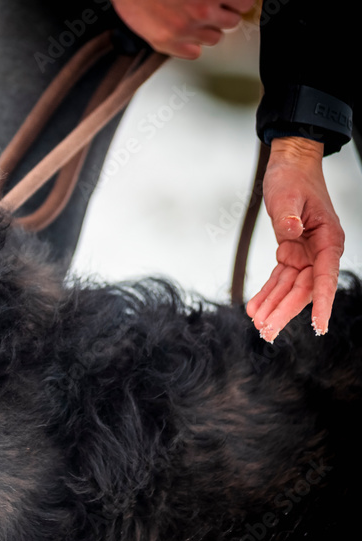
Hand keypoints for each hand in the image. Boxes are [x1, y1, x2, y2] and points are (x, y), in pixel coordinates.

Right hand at [111, 0, 254, 58]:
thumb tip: (226, 1)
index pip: (245, 3)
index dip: (237, 2)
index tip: (232, 2)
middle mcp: (200, 10)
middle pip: (232, 22)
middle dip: (224, 14)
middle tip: (211, 9)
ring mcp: (184, 29)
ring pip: (214, 39)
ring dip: (208, 30)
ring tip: (193, 19)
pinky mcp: (167, 43)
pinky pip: (194, 53)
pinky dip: (191, 45)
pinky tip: (183, 33)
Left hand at [247, 136, 344, 341]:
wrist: (290, 166)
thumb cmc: (292, 177)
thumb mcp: (286, 194)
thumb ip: (288, 215)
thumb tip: (290, 232)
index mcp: (328, 239)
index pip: (325, 277)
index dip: (321, 302)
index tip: (320, 325)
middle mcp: (320, 251)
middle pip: (304, 288)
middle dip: (286, 311)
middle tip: (267, 332)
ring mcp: (306, 254)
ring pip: (291, 288)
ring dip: (274, 307)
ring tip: (258, 326)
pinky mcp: (291, 253)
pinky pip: (280, 279)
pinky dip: (267, 293)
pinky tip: (254, 309)